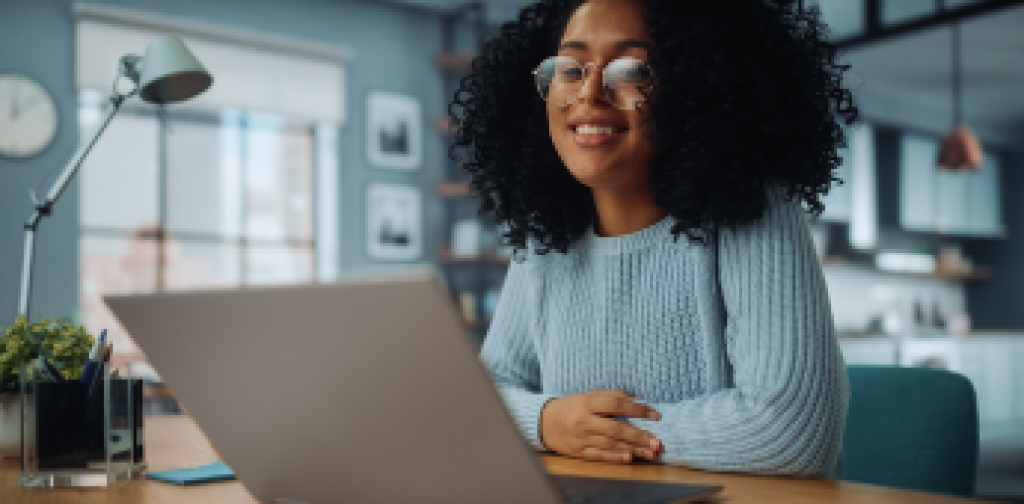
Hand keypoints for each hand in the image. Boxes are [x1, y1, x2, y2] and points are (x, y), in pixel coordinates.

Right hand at [539, 389, 661, 463]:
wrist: (544, 422)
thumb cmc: (571, 407)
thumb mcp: (588, 396)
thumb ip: (611, 396)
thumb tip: (636, 401)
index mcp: (587, 402)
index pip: (616, 404)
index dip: (637, 410)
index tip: (655, 415)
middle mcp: (584, 421)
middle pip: (616, 429)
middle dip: (639, 436)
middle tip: (657, 442)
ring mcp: (581, 438)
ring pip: (611, 444)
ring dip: (633, 449)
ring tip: (651, 452)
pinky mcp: (579, 452)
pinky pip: (600, 455)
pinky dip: (616, 457)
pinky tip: (630, 458)